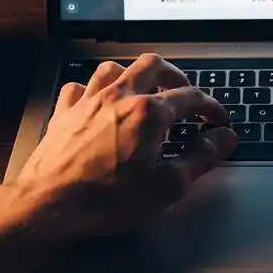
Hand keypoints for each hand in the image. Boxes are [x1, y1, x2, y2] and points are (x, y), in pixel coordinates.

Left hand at [13, 54, 235, 241]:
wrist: (49, 206)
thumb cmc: (106, 199)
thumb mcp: (167, 186)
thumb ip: (200, 158)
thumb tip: (223, 140)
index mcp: (148, 112)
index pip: (191, 97)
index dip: (211, 107)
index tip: (217, 119)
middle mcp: (119, 97)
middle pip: (153, 66)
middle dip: (175, 76)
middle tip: (185, 92)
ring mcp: (88, 102)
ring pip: (114, 69)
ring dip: (133, 75)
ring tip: (143, 90)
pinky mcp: (64, 114)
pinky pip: (79, 87)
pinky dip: (92, 90)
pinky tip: (97, 103)